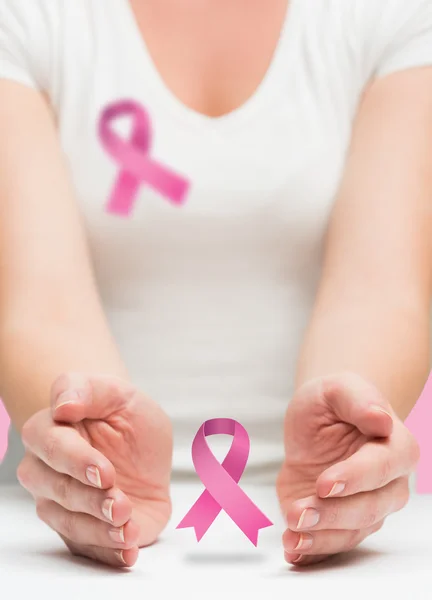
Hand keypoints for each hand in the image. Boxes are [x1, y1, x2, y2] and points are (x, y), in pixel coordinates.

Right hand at [17, 372, 171, 567]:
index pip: (51, 445)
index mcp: (49, 429)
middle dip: (89, 500)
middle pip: (55, 489)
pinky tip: (127, 550)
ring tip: (127, 528)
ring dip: (98, 530)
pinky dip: (107, 552)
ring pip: (66, 522)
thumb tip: (62, 405)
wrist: (143, 452)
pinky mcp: (80, 529)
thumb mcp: (119, 394)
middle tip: (120, 504)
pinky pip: (84, 547)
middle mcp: (45, 468)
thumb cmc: (125, 416)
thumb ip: (89, 390)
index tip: (104, 472)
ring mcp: (59, 501)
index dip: (76, 461)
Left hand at [277, 372, 419, 565]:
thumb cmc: (332, 402)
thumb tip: (381, 419)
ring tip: (291, 536)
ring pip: (353, 532)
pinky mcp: (342, 523)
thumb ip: (358, 400)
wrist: (317, 423)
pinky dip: (312, 551)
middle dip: (333, 514)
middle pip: (371, 508)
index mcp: (396, 446)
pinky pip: (334, 544)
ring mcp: (368, 507)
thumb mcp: (337, 389)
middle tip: (299, 513)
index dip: (355, 478)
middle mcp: (390, 483)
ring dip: (320, 537)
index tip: (325, 483)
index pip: (382, 468)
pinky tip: (291, 548)